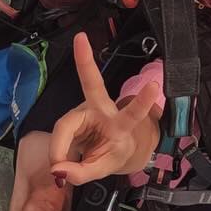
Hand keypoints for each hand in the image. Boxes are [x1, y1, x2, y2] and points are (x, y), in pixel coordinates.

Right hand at [47, 33, 160, 186]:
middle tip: (80, 38)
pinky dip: (56, 152)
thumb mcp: (103, 168)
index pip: (131, 114)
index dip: (141, 102)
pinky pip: (58, 134)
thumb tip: (57, 170)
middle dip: (85, 61)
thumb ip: (82, 173)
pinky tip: (59, 161)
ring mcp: (86, 108)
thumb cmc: (114, 153)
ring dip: (60, 150)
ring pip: (64, 127)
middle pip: (92, 84)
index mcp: (120, 123)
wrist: (113, 150)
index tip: (154, 87)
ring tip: (62, 170)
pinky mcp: (72, 114)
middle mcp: (102, 109)